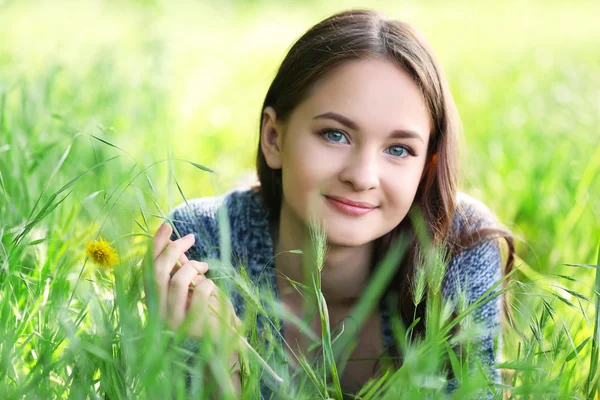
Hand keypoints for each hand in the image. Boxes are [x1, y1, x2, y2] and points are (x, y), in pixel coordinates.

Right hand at [150, 223, 240, 337]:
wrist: (226, 338)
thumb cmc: (208, 309)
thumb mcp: (192, 284)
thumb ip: (181, 268)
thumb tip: (172, 245)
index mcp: (154, 300)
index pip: (147, 268)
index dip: (155, 246)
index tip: (167, 226)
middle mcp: (158, 311)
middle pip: (158, 272)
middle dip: (174, 249)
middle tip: (190, 237)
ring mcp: (173, 321)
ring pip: (178, 281)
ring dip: (194, 268)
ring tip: (205, 267)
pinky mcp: (191, 325)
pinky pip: (199, 292)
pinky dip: (207, 283)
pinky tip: (212, 287)